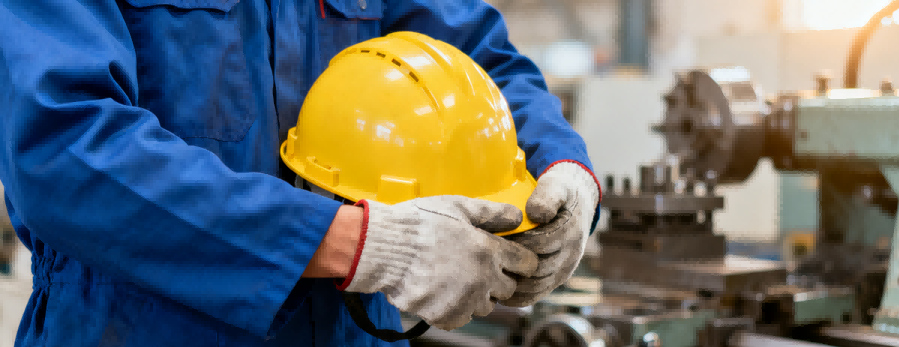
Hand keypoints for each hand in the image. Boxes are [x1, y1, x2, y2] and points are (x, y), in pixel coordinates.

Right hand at [340, 196, 539, 330]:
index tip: (511, 259)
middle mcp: (482, 278)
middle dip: (499, 279)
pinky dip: (456, 308)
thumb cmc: (418, 223)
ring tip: (456, 279)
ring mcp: (465, 300)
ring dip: (478, 295)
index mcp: (489, 250)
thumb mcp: (457, 207)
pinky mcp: (447, 316)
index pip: (526, 264)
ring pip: (487, 306)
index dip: (520, 260)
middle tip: (478, 267)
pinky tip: (442, 291)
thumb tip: (516, 217)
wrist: (384, 249)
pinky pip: (463, 318)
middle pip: (509, 289)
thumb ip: (491, 213)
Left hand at [499, 162, 599, 306]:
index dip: (513, 243)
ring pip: (536, 286)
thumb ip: (546, 196)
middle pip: (536, 268)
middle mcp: (570, 253)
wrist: (576, 204)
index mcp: (568, 231)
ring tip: (486, 276)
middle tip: (484, 259)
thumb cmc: (559, 192)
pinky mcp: (557, 279)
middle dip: (509, 264)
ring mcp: (564, 269)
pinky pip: (536, 294)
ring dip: (511, 284)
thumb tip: (535, 214)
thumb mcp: (555, 186)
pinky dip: (516, 296)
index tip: (491, 238)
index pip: (538, 244)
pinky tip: (496, 290)